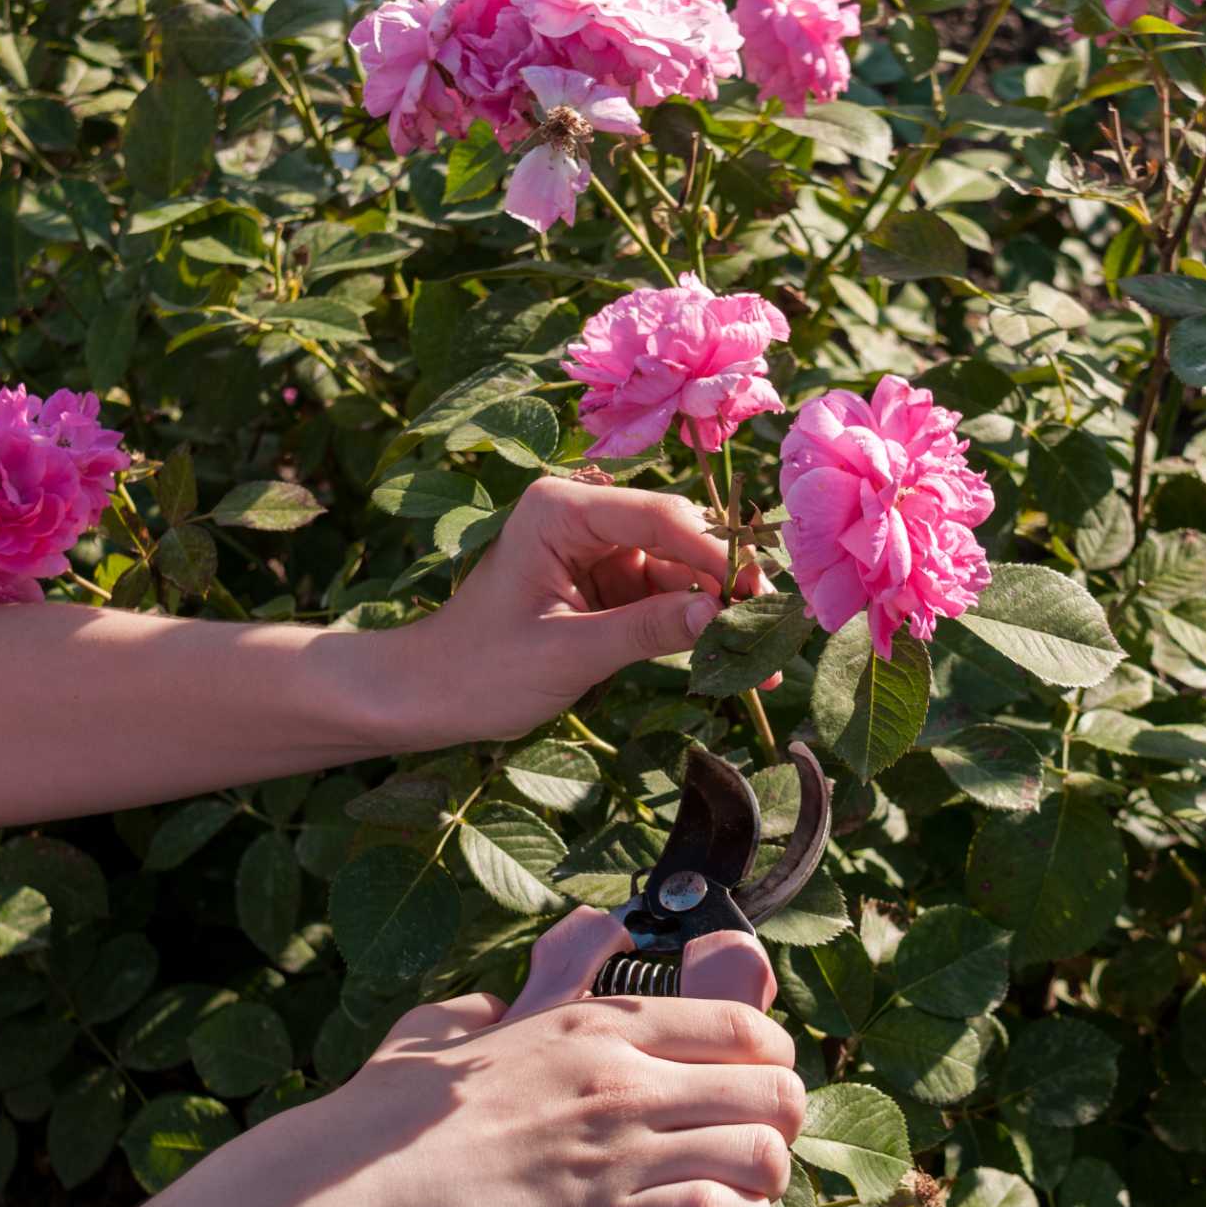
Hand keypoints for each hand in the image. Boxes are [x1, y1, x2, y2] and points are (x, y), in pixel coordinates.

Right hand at [328, 909, 804, 1206]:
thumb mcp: (448, 1029)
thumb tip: (491, 1006)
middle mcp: (625, 1079)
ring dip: (768, 1176)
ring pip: (760, 1152)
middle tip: (765, 1140)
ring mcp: (624, 1150)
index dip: (773, 1053)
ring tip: (750, 1191)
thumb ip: (489, 1007)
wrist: (366, 1186)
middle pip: (769, 1086)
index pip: (738, 1023)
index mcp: (596, 1025)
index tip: (765, 1076)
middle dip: (784, 1117)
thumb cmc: (394, 1114)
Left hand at [398, 477, 769, 746]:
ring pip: (682, 571)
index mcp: (561, 510)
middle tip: (773, 624)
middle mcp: (585, 517)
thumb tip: (720, 615)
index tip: (756, 594)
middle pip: (679, 536)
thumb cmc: (480, 670)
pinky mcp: (609, 586)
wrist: (432, 696)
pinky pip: (668, 599)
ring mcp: (600, 551)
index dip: (715, 554)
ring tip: (763, 654)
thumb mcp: (566, 654)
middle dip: (727, 581)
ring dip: (721, 610)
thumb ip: (644, 630)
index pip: (658, 517)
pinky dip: (698, 627)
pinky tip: (735, 658)